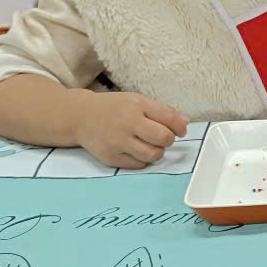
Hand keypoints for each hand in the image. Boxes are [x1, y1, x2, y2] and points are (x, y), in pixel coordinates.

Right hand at [73, 92, 188, 168]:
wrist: (81, 117)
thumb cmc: (114, 108)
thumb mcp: (138, 101)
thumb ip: (162, 111)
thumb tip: (185, 123)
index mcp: (137, 106)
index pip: (169, 118)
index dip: (180, 127)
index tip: (181, 131)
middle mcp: (127, 124)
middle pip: (163, 138)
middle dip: (169, 140)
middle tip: (163, 138)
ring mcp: (118, 142)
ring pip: (153, 155)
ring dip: (158, 152)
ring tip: (151, 145)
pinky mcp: (110, 158)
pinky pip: (138, 165)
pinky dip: (143, 160)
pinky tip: (137, 151)